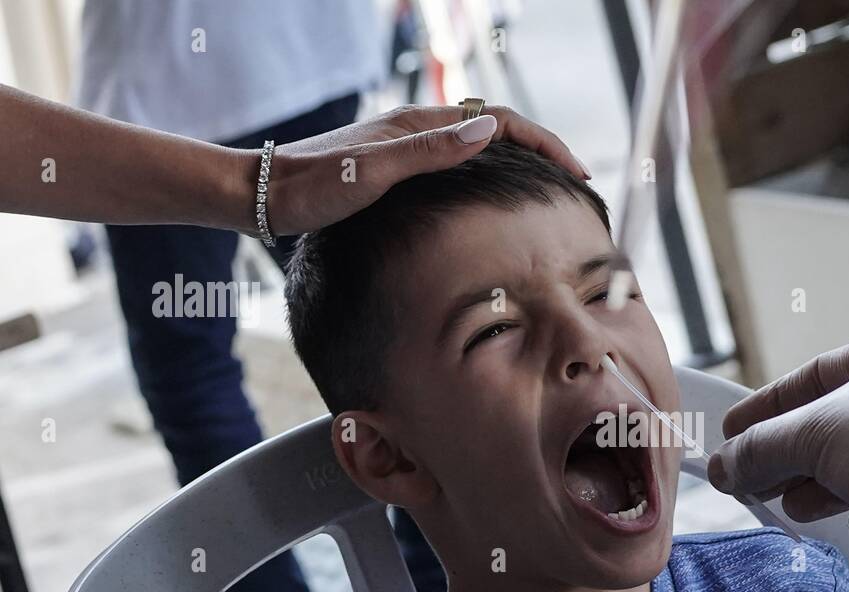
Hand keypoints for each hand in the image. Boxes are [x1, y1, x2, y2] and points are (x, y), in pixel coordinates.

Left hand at [263, 105, 588, 235]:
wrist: (261, 195)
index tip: (577, 174)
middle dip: (542, 150)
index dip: (545, 145)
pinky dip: (490, 175)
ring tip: (548, 190)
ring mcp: (406, 147)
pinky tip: (493, 201)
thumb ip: (429, 152)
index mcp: (418, 125)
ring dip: (520, 162)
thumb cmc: (312, 188)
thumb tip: (489, 132)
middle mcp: (416, 129)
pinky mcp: (394, 166)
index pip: (501, 122)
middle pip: (497, 128)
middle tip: (576, 182)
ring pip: (478, 146)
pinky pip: (458, 163)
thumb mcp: (372, 174)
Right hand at [707, 324, 848, 583]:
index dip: (766, 407)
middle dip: (793, 457)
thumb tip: (722, 468)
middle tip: (754, 481)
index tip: (731, 435)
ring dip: (826, 488)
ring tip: (797, 506)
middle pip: (836, 424)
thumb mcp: (815, 435)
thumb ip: (760, 448)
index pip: (813, 375)